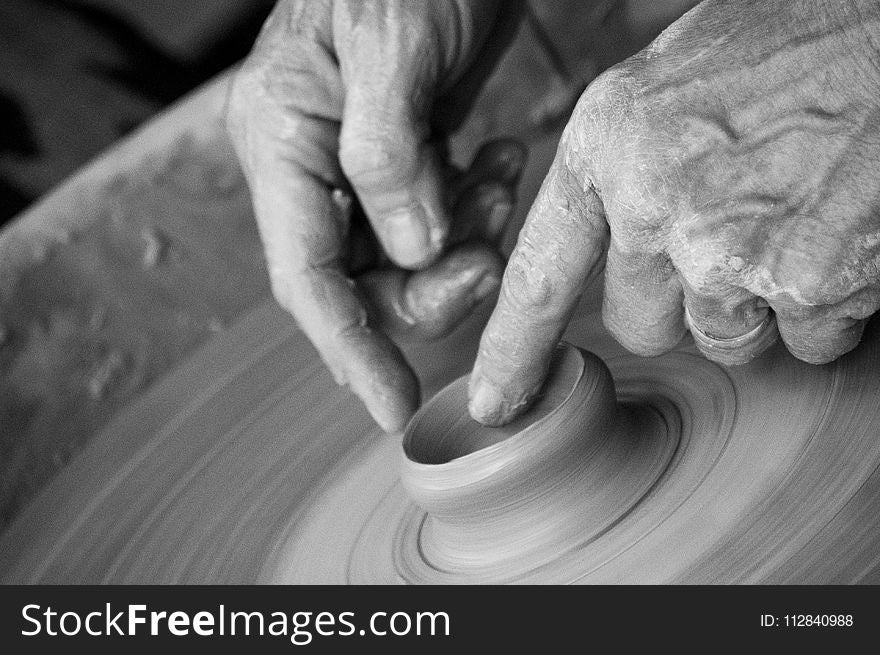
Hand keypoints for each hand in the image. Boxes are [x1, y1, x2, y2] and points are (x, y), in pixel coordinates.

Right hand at [227, 0, 523, 431]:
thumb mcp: (392, 46)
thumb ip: (389, 158)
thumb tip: (411, 254)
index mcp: (282, 138)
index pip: (307, 276)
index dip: (348, 350)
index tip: (391, 408)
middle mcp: (309, 163)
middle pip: (362, 282)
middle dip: (432, 288)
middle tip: (488, 259)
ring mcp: (355, 164)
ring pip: (406, 260)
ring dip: (465, 246)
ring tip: (501, 180)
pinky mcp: (404, 158)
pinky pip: (436, 221)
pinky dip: (476, 211)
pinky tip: (501, 162)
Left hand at [470, 0, 879, 424]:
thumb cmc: (788, 41)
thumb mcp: (668, 87)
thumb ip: (625, 170)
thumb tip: (609, 248)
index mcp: (606, 146)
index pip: (538, 276)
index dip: (514, 351)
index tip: (499, 403)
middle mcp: (654, 205)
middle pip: (642, 325)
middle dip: (682, 302)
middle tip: (730, 236)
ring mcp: (728, 251)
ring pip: (722, 340)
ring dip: (755, 308)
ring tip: (792, 222)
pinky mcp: (809, 284)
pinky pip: (806, 342)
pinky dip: (824, 309)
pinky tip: (835, 237)